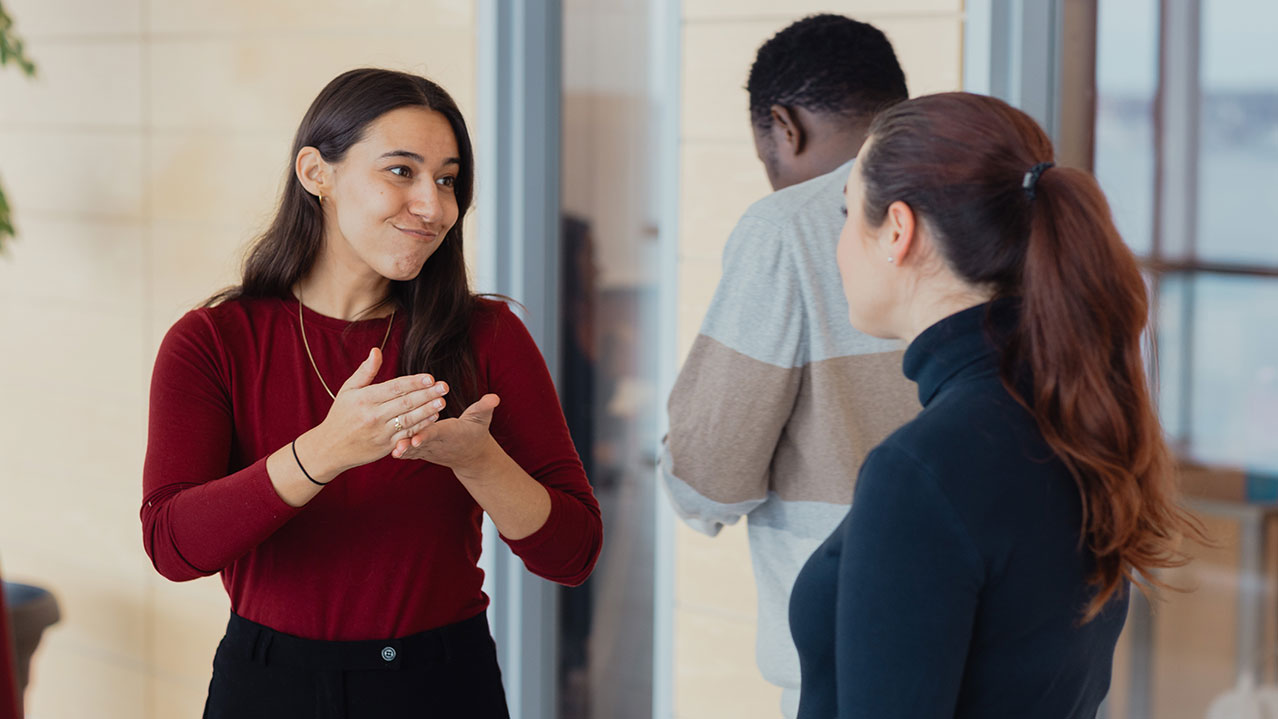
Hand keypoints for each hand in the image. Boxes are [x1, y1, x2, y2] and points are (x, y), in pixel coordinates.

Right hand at [309, 347, 448, 473]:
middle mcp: (373, 415)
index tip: (430, 377)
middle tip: (444, 386)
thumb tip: (377, 350)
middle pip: (405, 403)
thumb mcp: (348, 390)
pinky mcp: (386, 446)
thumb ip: (365, 371)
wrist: (330, 448)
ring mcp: (380, 432)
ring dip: (428, 410)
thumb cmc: (340, 415)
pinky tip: (433, 417)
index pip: (394, 387)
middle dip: (427, 394)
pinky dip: (421, 426)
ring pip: (409, 419)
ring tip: (443, 401)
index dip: (414, 382)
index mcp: (364, 399)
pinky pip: (407, 435)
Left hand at [391, 393, 500, 474]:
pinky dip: (401, 451)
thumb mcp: (482, 418)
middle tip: (398, 448)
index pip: (436, 432)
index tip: (417, 438)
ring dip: (403, 451)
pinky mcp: (421, 451)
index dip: (426, 435)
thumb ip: (485, 407)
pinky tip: (387, 448)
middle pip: (421, 443)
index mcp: (449, 432)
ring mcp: (428, 449)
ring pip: (413, 450)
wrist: (471, 456)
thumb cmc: (476, 432)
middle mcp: (437, 443)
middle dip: (410, 446)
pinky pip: (410, 451)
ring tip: (392, 452)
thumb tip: (494, 398)